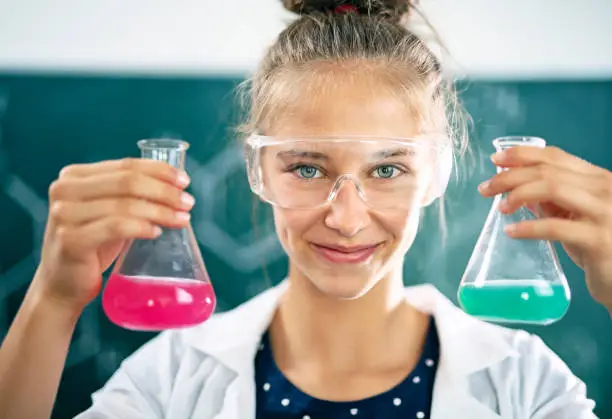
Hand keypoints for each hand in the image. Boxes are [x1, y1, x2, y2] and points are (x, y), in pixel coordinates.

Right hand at [33, 158, 193, 311]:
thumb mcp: (109, 212)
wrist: (63, 284)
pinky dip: (141, 227)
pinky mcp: (70, 240)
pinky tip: (157, 232)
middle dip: (164, 191)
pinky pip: (116, 227)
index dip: (159, 170)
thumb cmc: (92, 245)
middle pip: (128, 182)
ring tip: (182, 219)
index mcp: (74, 176)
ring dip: (160, 211)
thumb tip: (177, 186)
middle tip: (188, 202)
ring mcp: (64, 214)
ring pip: (125, 205)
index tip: (185, 181)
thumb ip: (131, 194)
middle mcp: (64, 190)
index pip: (126, 165)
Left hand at [477, 146, 611, 310]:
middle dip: (511, 176)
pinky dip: (528, 227)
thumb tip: (518, 187)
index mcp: (598, 178)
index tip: (496, 159)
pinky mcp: (598, 240)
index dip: (522, 155)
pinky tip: (512, 231)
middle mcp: (604, 189)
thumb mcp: (576, 216)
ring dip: (518, 194)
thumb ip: (553, 200)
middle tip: (486, 188)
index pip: (556, 156)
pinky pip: (555, 227)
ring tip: (500, 207)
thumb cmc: (600, 245)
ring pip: (552, 189)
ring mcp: (605, 213)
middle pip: (548, 171)